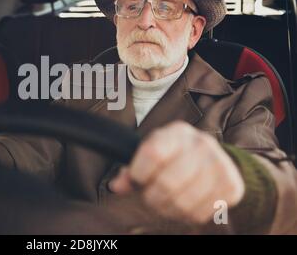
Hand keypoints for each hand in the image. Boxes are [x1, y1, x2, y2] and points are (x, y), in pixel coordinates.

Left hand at [109, 121, 244, 224]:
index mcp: (176, 133)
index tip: (137, 180)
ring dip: (168, 210)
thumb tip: (117, 186)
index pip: (152, 154)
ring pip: (183, 203)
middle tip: (150, 199)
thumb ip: (131, 169)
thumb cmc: (173, 157)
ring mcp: (219, 164)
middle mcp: (201, 144)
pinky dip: (186, 216)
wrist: (214, 158)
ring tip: (166, 204)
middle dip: (152, 198)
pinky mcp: (231, 186)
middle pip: (167, 183)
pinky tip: (184, 205)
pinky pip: (200, 213)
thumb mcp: (151, 154)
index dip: (138, 174)